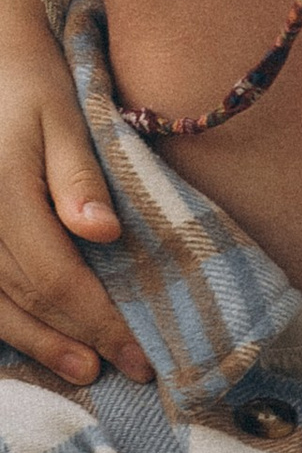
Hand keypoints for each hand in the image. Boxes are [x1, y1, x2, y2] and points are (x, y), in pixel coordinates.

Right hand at [0, 0, 144, 389]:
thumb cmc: (29, 83)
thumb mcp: (63, 117)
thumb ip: (80, 179)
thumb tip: (103, 233)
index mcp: (1, 190)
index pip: (55, 276)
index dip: (97, 320)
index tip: (138, 353)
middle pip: (23, 296)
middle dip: (73, 337)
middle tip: (121, 369)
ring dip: (34, 341)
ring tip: (81, 369)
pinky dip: (3, 317)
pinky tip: (30, 338)